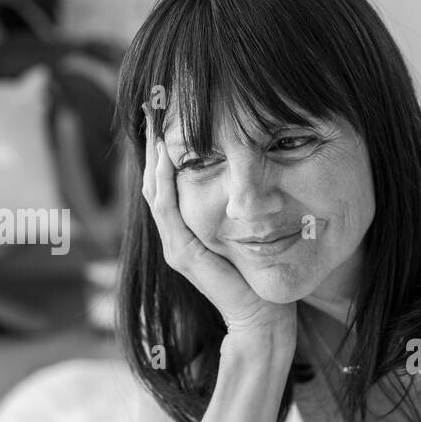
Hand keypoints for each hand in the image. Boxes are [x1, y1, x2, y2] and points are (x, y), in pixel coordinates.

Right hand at [141, 103, 295, 341]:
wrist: (267, 319)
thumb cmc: (266, 275)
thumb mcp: (256, 228)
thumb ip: (248, 203)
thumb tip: (258, 165)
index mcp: (190, 226)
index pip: (170, 176)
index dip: (167, 143)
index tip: (170, 108)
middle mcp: (177, 233)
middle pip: (156, 177)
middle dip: (154, 140)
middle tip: (153, 103)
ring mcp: (176, 244)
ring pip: (156, 188)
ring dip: (155, 153)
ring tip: (154, 119)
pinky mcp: (183, 254)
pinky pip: (167, 208)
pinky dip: (165, 179)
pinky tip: (168, 153)